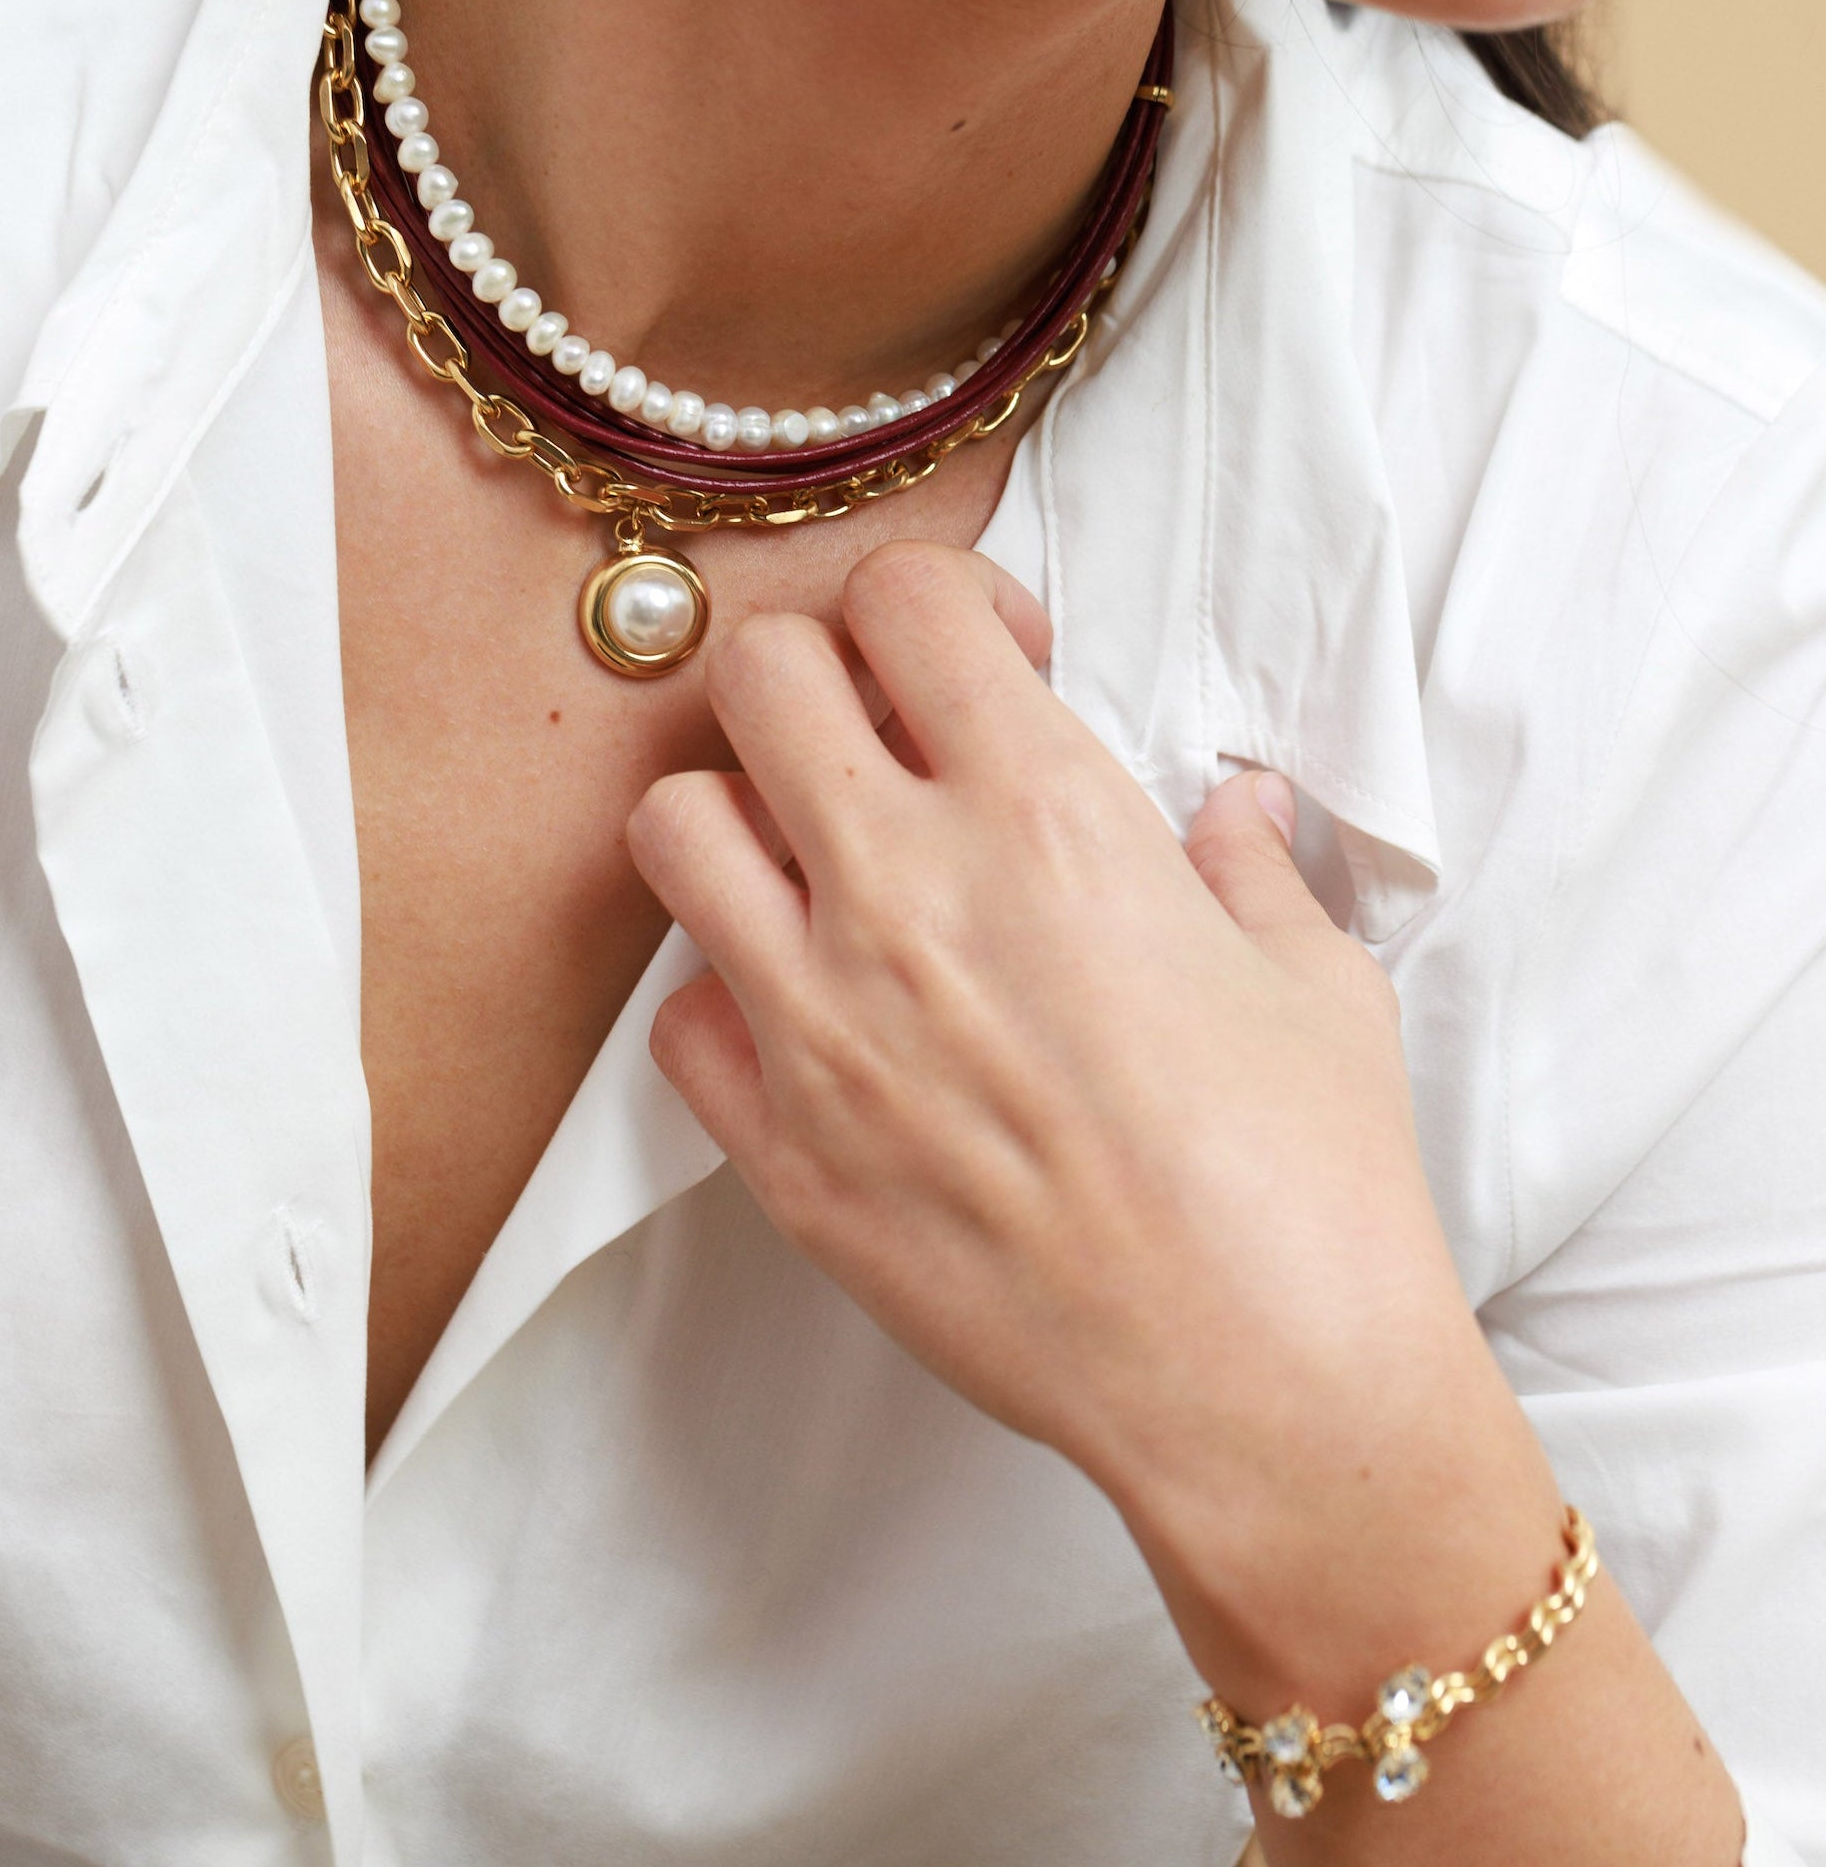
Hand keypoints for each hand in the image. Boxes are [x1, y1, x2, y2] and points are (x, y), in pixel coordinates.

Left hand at [627, 540, 1560, 1699]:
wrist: (1263, 1388)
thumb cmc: (1313, 1177)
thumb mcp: (1313, 978)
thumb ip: (1247, 863)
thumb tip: (1232, 807)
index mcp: (1046, 814)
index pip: (905, 596)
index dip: (941, 600)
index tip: (989, 664)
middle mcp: (906, 891)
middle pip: (758, 671)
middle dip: (817, 671)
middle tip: (884, 734)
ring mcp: (821, 1020)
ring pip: (671, 824)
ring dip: (738, 816)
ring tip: (820, 865)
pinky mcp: (780, 1150)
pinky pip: (680, 1015)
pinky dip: (728, 997)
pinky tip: (820, 1025)